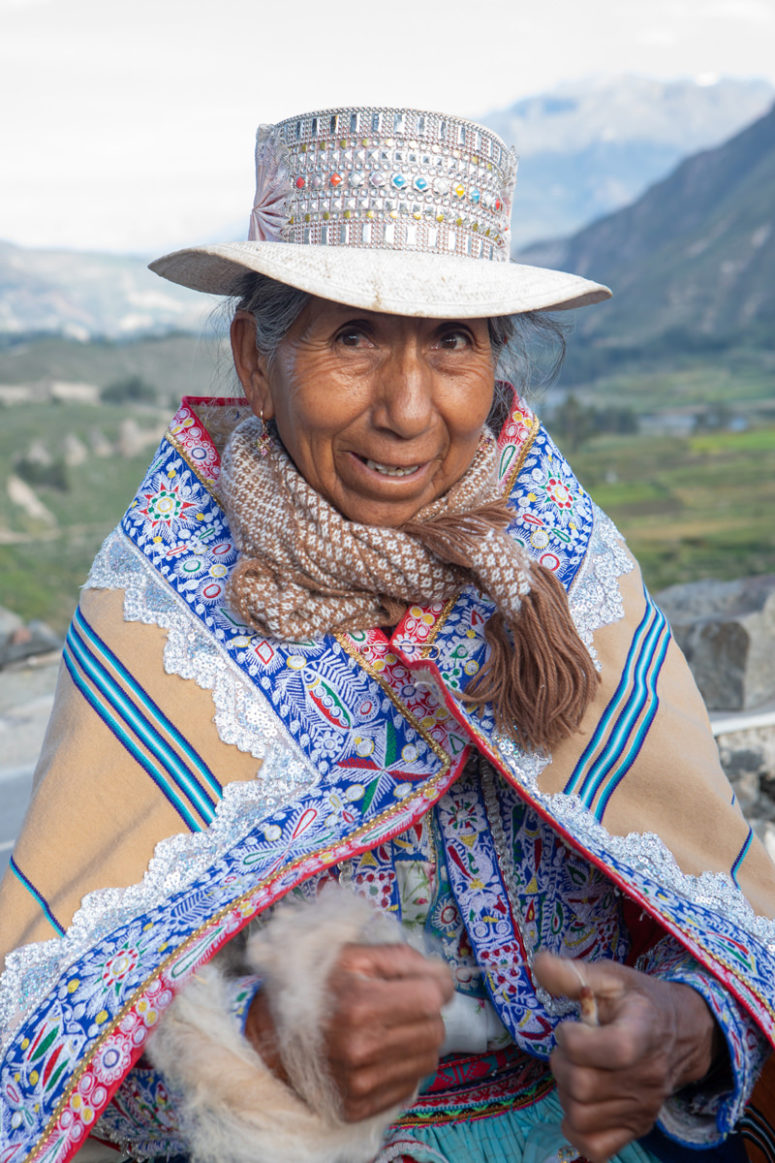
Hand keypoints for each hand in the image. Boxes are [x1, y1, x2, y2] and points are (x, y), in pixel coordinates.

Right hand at [246, 942, 452, 1121]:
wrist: (268, 1038)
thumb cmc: (313, 988)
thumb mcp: (349, 955)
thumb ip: (400, 957)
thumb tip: (443, 976)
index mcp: (358, 1004)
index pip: (432, 997)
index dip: (436, 984)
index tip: (427, 982)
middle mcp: (360, 1049)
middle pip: (435, 1030)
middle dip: (426, 1013)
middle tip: (402, 1005)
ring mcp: (359, 1083)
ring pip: (428, 1060)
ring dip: (417, 1041)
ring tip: (389, 1028)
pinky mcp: (358, 1107)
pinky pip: (409, 1085)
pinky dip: (401, 1066)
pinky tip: (378, 1053)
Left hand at [534, 952, 720, 1162]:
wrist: (682, 1032)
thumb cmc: (639, 1001)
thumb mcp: (610, 977)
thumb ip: (572, 973)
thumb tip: (538, 964)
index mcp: (642, 1033)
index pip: (611, 1050)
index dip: (574, 1038)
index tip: (572, 1025)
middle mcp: (647, 1077)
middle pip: (582, 1086)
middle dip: (562, 1062)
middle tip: (571, 1048)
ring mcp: (643, 1108)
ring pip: (580, 1115)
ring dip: (565, 1091)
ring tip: (578, 1070)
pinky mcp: (637, 1128)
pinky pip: (595, 1147)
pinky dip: (576, 1128)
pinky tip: (578, 1102)